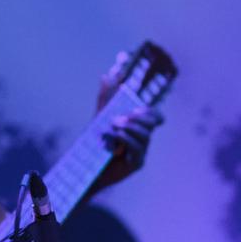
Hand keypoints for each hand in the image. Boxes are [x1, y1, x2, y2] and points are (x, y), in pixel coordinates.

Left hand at [91, 51, 164, 190]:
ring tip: (114, 125)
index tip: (136, 108)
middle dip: (139, 117)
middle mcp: (142, 138)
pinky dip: (128, 138)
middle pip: (153, 123)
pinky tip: (117, 134)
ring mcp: (141, 151)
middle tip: (121, 116)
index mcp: (138, 127)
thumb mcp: (99, 117)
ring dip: (130, 127)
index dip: (151, 111)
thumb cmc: (95, 142)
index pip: (155, 116)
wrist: (85, 167)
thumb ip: (105, 98)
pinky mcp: (136, 163)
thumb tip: (107, 74)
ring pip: (146, 135)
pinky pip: (138, 148)